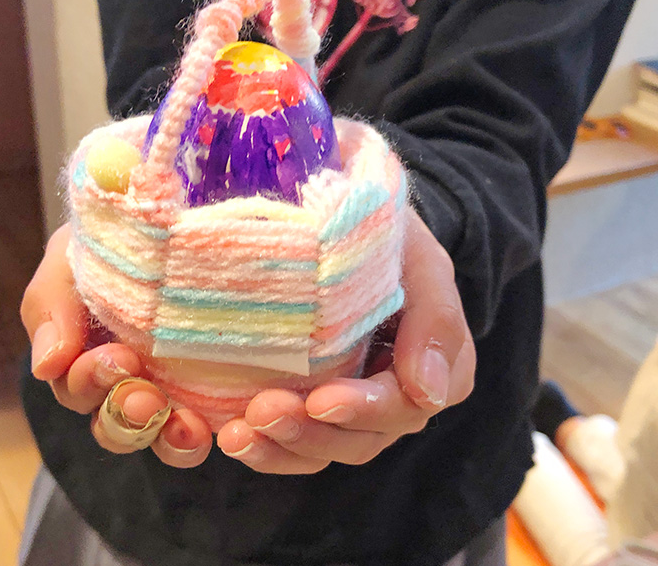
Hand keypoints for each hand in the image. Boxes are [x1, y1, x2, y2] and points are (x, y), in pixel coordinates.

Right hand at [20, 224, 212, 466]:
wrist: (176, 212)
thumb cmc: (112, 242)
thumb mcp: (71, 259)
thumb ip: (51, 306)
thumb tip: (47, 366)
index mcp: (88, 359)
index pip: (79, 392)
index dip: (90, 384)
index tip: (117, 357)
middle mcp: (129, 383)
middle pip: (117, 427)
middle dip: (126, 417)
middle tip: (146, 398)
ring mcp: (175, 390)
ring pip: (162, 439)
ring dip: (168, 439)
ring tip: (186, 427)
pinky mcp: (220, 391)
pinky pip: (214, 426)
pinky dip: (215, 432)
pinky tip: (225, 426)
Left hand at [215, 211, 475, 473]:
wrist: (349, 225)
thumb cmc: (390, 240)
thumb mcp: (420, 260)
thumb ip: (435, 316)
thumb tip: (429, 392)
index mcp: (439, 368)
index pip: (405, 405)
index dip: (364, 408)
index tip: (320, 400)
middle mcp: (398, 400)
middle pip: (360, 438)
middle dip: (310, 431)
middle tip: (263, 412)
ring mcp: (355, 410)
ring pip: (324, 448)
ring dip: (280, 446)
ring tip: (236, 435)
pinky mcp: (316, 410)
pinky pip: (295, 447)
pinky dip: (265, 449)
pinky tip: (234, 438)